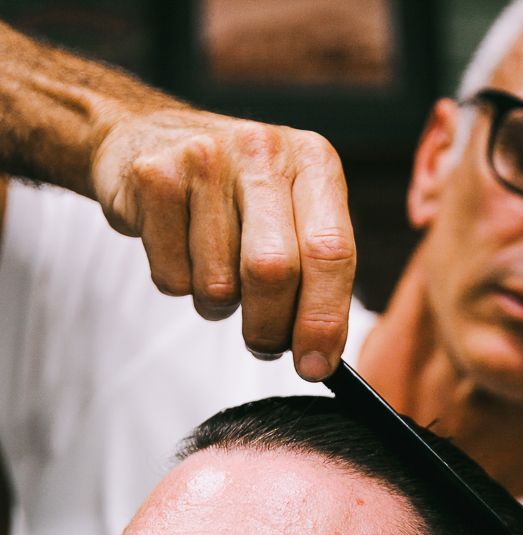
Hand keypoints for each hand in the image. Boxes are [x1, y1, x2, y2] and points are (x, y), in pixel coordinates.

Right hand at [91, 107, 355, 379]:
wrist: (146, 135)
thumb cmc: (234, 194)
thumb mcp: (291, 214)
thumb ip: (317, 275)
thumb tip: (321, 357)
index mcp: (313, 162)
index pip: (331, 251)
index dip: (324, 320)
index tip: (316, 366)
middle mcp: (263, 152)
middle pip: (273, 271)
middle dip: (269, 327)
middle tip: (264, 343)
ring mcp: (204, 159)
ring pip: (218, 285)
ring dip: (218, 305)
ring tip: (214, 270)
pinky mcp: (153, 177)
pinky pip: (173, 277)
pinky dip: (178, 284)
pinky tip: (181, 249)